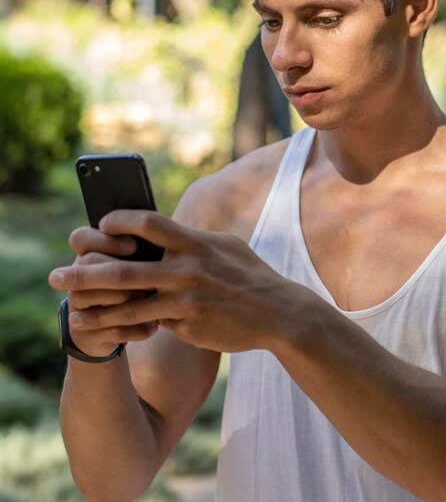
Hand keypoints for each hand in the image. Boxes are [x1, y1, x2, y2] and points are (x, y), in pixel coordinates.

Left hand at [49, 210, 301, 353]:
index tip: (101, 226)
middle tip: (56, 278)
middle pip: (124, 269)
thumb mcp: (227, 247)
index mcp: (196, 244)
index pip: (147, 223)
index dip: (117, 222)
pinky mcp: (189, 327)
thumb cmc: (251, 275)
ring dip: (97, 311)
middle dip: (84, 274)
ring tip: (73, 315)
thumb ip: (194, 239)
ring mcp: (187, 302)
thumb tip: (164, 231)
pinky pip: (154, 326)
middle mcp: (188, 271)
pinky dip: (133, 328)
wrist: (279, 314)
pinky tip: (113, 331)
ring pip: (130, 308)